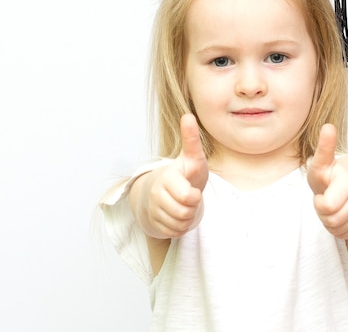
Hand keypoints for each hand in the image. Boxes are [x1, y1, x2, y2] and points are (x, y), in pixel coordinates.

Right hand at [136, 114, 208, 238]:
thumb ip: (191, 139)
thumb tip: (188, 115)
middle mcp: (156, 194)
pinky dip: (181, 226)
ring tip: (185, 204)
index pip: (187, 196)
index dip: (194, 196)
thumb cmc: (185, 173)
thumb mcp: (192, 157)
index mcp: (167, 177)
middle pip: (185, 213)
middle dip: (194, 207)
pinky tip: (178, 214)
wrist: (166, 191)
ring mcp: (153, 210)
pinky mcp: (154, 224)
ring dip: (188, 217)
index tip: (193, 192)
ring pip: (180, 224)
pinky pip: (175, 232)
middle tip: (191, 196)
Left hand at [307, 124, 347, 239]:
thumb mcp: (322, 163)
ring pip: (337, 229)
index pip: (327, 206)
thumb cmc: (331, 175)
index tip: (320, 195)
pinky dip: (337, 228)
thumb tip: (328, 126)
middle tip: (324, 200)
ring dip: (329, 221)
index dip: (319, 203)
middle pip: (331, 220)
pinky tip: (338, 214)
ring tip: (331, 206)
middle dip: (322, 214)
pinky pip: (343, 234)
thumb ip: (324, 148)